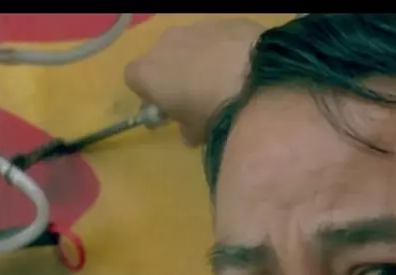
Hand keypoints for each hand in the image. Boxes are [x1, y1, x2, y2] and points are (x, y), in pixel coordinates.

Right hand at [124, 17, 264, 146]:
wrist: (261, 83)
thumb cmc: (215, 113)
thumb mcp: (198, 133)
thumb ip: (187, 130)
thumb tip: (189, 133)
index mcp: (148, 72)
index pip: (135, 79)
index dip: (151, 95)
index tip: (169, 109)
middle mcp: (166, 43)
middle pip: (164, 58)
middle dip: (178, 75)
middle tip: (201, 98)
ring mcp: (197, 28)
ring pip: (193, 45)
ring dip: (203, 60)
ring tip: (229, 83)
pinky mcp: (228, 21)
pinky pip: (222, 38)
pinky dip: (229, 50)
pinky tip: (249, 68)